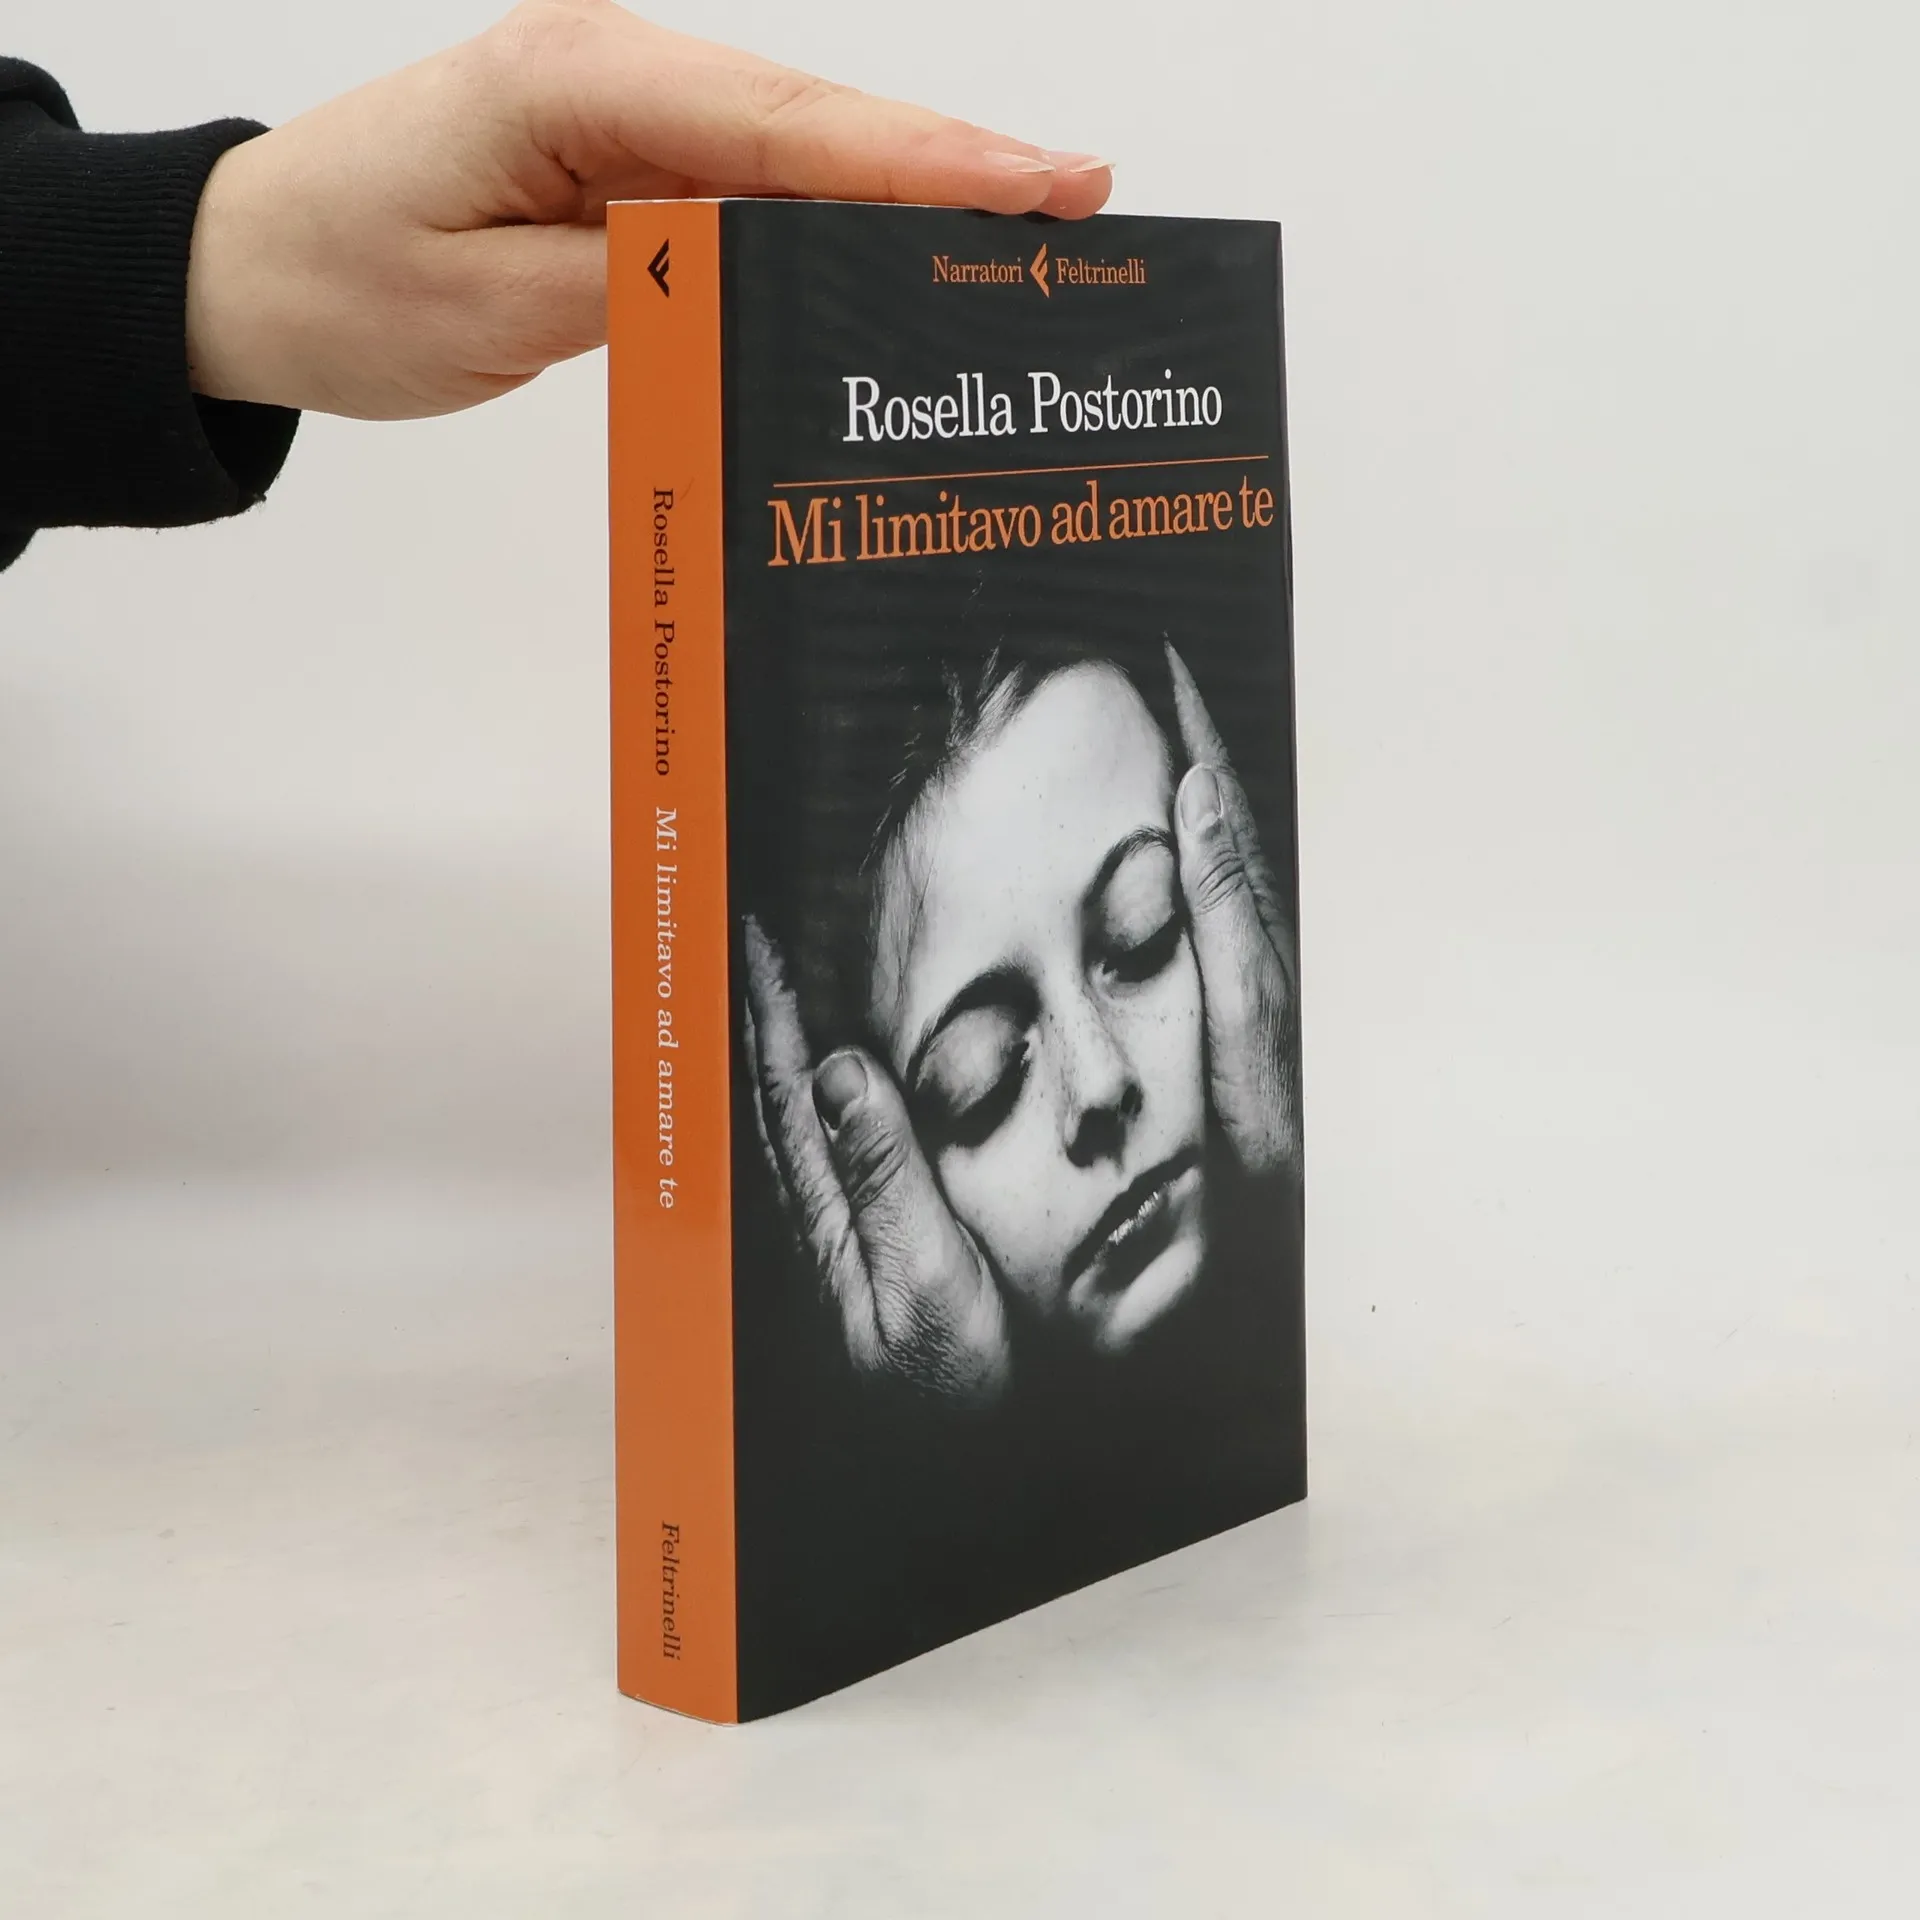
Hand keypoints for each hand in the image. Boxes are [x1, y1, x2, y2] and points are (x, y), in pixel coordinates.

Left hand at [184, 0, 1113, 419]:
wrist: (247, 268)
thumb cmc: (340, 280)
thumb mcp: (488, 307)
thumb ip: (641, 282)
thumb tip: (770, 273)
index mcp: (574, 82)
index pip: (784, 127)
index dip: (920, 160)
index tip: (1036, 184)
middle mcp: (612, 72)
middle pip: (815, 121)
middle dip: (951, 163)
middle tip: (1081, 200)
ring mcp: (623, 112)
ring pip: (796, 152)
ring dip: (905, 191)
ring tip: (1028, 227)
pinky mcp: (622, 159)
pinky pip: (751, 188)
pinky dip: (831, 220)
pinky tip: (900, 253)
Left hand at [741, 917, 1011, 1404]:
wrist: (951, 1468)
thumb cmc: (950, 1381)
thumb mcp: (928, 1278)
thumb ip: (885, 1176)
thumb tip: (839, 1072)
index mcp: (825, 1213)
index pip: (786, 1088)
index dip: (771, 1010)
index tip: (758, 940)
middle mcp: (813, 1220)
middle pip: (772, 1094)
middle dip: (760, 1013)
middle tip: (752, 940)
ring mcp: (828, 1240)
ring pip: (786, 1122)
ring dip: (774, 1051)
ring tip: (770, 993)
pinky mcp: (853, 1259)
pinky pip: (813, 1156)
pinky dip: (804, 1103)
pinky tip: (816, 1092)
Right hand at [1166, 644, 1302, 1182]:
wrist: (1288, 1217)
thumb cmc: (1269, 1124)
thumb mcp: (1243, 1006)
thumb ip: (1223, 904)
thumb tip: (1200, 793)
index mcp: (1255, 922)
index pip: (1220, 801)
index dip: (1195, 728)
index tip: (1167, 660)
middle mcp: (1253, 934)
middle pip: (1217, 817)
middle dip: (1186, 745)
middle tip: (1150, 682)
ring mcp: (1242, 967)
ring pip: (1208, 859)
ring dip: (1180, 798)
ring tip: (1145, 746)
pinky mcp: (1227, 1002)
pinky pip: (1197, 908)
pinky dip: (1175, 863)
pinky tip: (1152, 868)